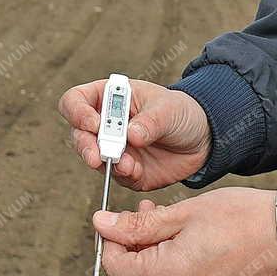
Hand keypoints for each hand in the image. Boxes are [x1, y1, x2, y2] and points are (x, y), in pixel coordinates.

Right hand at [58, 78, 211, 190]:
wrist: (201, 139)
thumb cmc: (179, 112)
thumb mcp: (168, 109)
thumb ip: (150, 121)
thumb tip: (131, 135)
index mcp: (108, 98)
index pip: (76, 101)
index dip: (77, 112)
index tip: (93, 123)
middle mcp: (104, 124)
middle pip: (78, 134)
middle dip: (86, 146)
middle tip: (97, 157)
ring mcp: (113, 149)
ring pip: (93, 158)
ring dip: (107, 163)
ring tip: (129, 164)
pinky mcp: (125, 172)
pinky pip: (116, 177)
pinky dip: (124, 176)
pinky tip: (137, 171)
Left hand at [93, 189, 276, 275]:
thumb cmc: (240, 219)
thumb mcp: (183, 212)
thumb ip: (139, 224)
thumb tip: (102, 224)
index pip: (115, 267)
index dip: (110, 239)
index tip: (117, 217)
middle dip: (126, 249)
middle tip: (139, 216)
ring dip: (144, 256)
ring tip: (160, 221)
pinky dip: (162, 267)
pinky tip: (175, 239)